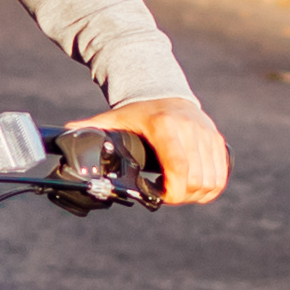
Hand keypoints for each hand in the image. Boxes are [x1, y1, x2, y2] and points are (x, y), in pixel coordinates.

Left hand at [93, 93, 228, 206]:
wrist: (164, 92)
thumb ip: (92, 128)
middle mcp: (191, 129)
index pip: (178, 167)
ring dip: (196, 195)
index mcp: (166, 126)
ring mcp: (207, 135)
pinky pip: (221, 175)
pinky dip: (211, 189)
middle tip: (166, 196)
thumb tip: (67, 133)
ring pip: (212, 180)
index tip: (160, 196)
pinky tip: (195, 191)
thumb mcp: (116, 118)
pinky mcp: (217, 141)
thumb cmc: (137, 112)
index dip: (172, 191)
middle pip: (196, 180)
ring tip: (179, 194)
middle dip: (182, 197)